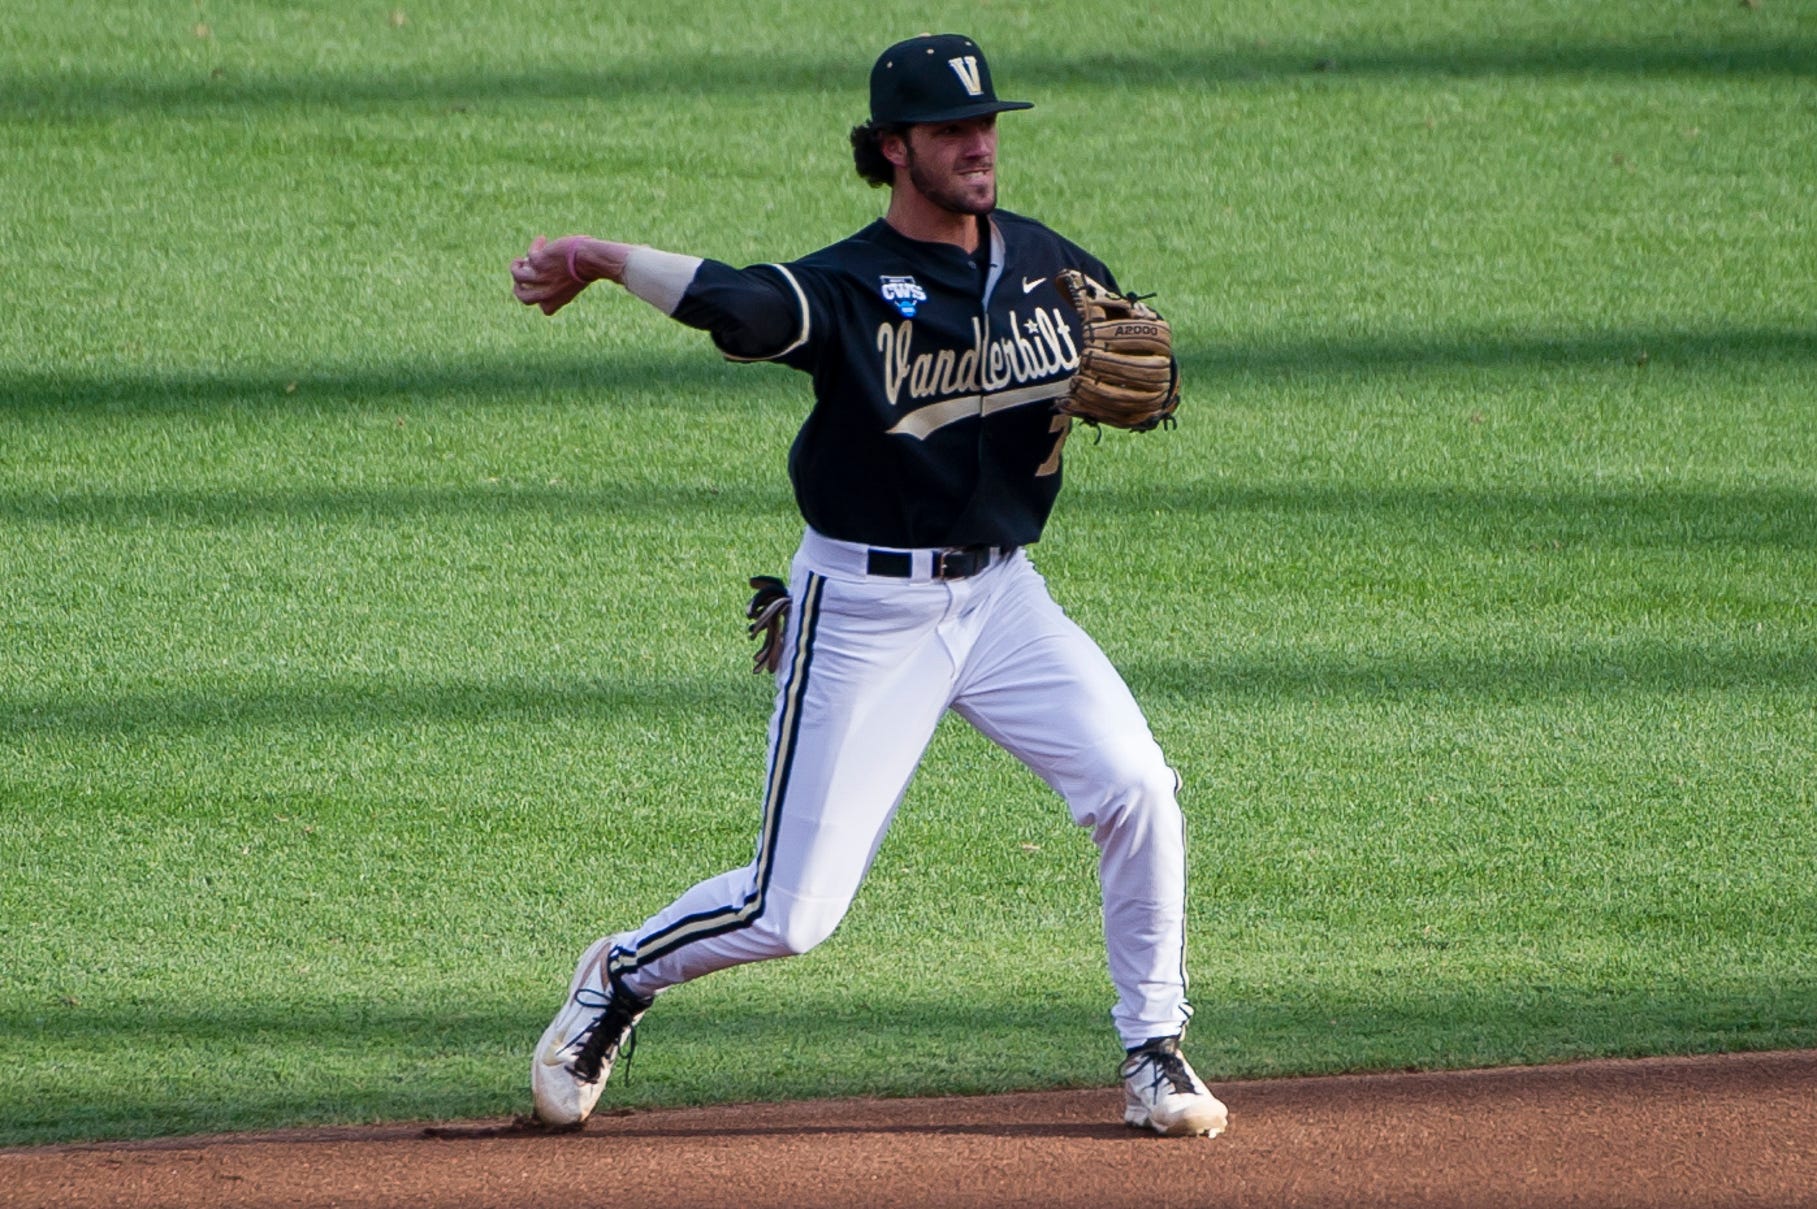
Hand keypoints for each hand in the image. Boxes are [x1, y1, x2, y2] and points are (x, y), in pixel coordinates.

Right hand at [510, 235, 631, 314]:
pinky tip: (543, 240)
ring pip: (518, 276)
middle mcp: (546, 292)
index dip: (540, 299)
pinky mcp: (538, 262)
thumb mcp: (576, 282)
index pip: (544, 309)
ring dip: (516, 267)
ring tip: (521, 260)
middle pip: (523, 298)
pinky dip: (535, 246)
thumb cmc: (590, 270)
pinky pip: (528, 254)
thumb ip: (565, 283)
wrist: (591, 261)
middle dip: (518, 288)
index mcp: (557, 301)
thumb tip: (560, 273)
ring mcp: (540, 278)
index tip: (543, 288)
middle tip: (520, 278)